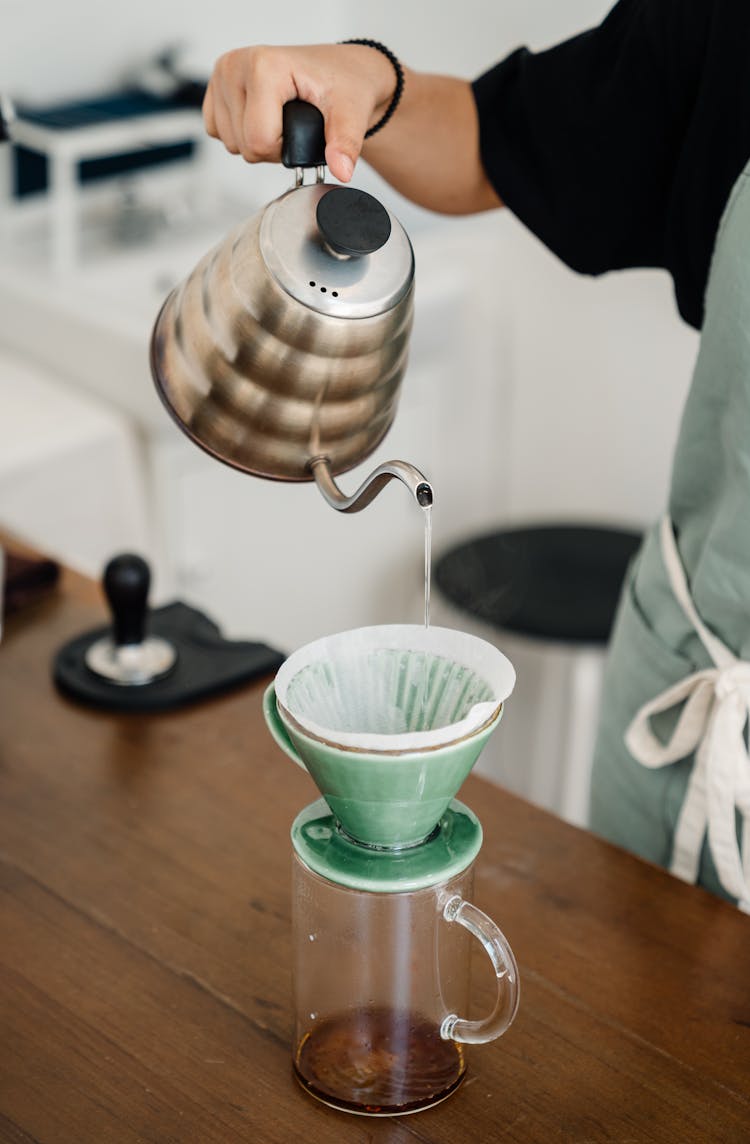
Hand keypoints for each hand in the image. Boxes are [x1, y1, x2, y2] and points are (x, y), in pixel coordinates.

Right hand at [202, 44, 395, 182]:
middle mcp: (235, 65)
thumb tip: (342, 170)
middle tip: (293, 125)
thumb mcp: (351, 112)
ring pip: (230, 142)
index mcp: (263, 65)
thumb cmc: (342, 84)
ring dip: (257, 142)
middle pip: (243, 145)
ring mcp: (222, 75)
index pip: (259, 140)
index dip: (284, 149)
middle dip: (271, 147)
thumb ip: (344, 142)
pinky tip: (261, 117)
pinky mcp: (214, 87)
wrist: (339, 71)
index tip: (302, 129)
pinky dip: (241, 134)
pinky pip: (217, 131)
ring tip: (280, 119)